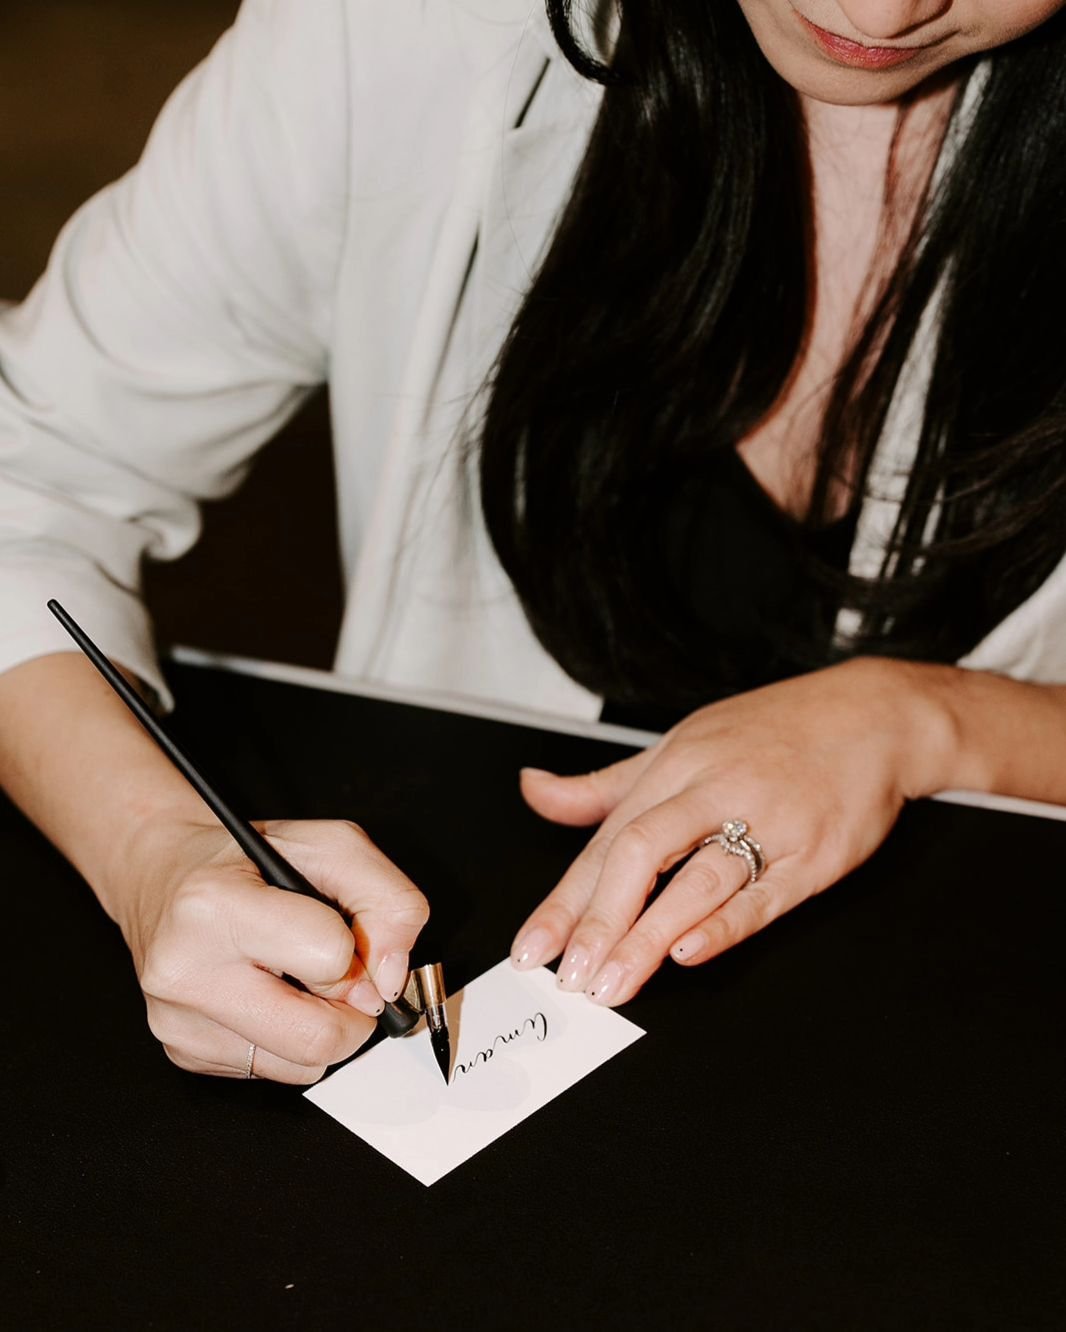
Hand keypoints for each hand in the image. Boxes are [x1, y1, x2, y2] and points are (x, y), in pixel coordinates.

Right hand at [114, 817, 428, 1081]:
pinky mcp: (183, 1053)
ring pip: (303, 1067)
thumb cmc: (246, 858)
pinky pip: (275, 1072)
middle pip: (319, 1039)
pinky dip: (289, 1039)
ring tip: (295, 976)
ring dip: (322, 1026)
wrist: (162, 872)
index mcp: (213, 906)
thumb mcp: (331, 844)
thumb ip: (386, 897)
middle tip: (338, 972)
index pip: (331, 959)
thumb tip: (391, 978)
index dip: (353, 945)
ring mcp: (177, 1022)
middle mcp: (184, 971)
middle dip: (351, 1010)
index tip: (338, 929)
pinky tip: (267, 993)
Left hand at [510, 658, 950, 1004]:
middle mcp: (713, 790)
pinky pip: (762, 894)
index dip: (564, 899)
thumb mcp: (681, 743)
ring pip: (695, 880)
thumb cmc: (774, 731)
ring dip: (647, 936)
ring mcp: (766, 821)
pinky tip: (688, 951)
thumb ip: (605, 784)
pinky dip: (724, 924)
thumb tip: (534, 791)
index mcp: (675, 766)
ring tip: (612, 983)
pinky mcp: (813, 854)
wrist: (874, 716)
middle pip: (639, 853)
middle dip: (598, 921)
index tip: (532, 946)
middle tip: (568, 975)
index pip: (605, 840)